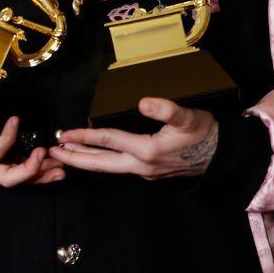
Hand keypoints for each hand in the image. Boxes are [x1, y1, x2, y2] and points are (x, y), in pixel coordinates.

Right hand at [0, 105, 64, 186]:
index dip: (7, 139)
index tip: (16, 120)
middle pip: (8, 177)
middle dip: (28, 170)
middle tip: (44, 155)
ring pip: (19, 177)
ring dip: (41, 174)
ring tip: (62, 168)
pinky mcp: (0, 162)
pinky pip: (21, 171)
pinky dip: (39, 171)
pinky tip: (56, 167)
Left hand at [49, 97, 218, 179]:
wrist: (220, 157)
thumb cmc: (204, 134)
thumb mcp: (187, 117)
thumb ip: (165, 108)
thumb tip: (142, 101)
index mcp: (147, 150)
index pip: (109, 141)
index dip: (85, 137)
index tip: (65, 135)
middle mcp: (141, 165)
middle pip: (100, 163)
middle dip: (75, 158)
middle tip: (52, 153)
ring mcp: (144, 171)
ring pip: (108, 167)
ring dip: (86, 161)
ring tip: (66, 155)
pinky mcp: (148, 171)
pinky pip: (118, 167)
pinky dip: (101, 162)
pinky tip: (96, 157)